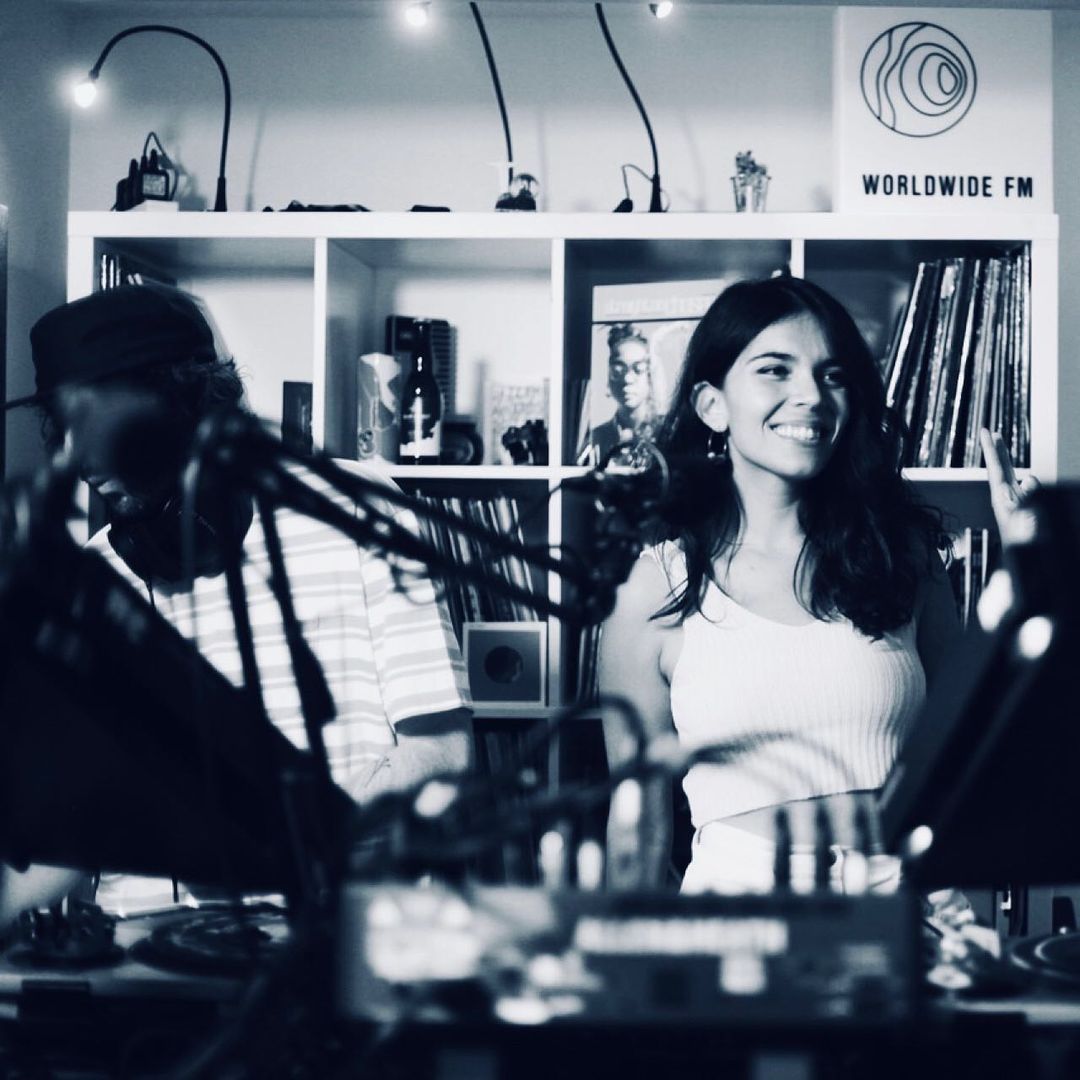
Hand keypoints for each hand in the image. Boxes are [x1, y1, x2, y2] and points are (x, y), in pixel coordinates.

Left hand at [980, 428, 1038, 545]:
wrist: (1027, 566)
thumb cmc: (1025, 544)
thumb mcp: (1027, 519)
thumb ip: (1029, 498)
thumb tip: (1029, 478)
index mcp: (1002, 498)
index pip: (996, 467)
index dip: (992, 448)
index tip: (986, 431)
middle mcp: (1005, 500)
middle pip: (999, 469)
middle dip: (995, 450)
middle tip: (989, 433)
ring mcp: (1013, 506)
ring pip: (1009, 477)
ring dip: (1005, 461)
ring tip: (999, 446)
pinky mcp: (1023, 512)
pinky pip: (1022, 489)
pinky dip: (1021, 477)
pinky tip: (1021, 477)